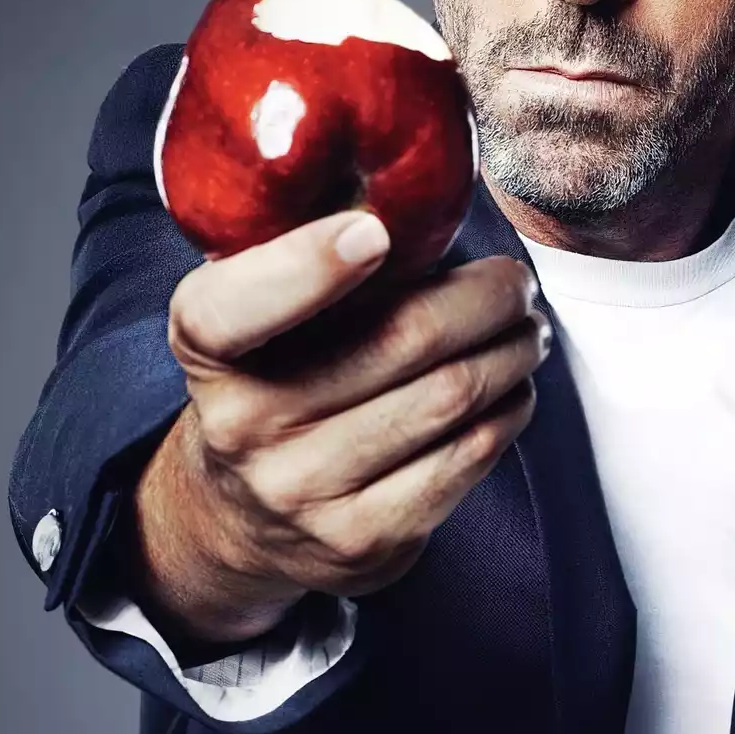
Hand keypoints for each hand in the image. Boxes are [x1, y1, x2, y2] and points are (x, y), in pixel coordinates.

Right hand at [126, 210, 546, 644]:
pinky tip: (512, 389)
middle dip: (486, 300)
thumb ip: (314, 250)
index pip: (235, 308)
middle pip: (401, 341)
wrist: (241, 514)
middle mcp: (243, 425)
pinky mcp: (362, 544)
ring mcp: (302, 493)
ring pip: (449, 399)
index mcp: (206, 346)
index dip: (307, 266)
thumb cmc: (276, 376)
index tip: (376, 234)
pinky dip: (507, 414)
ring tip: (528, 331)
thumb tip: (422, 189)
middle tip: (518, 284)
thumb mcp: (258, 309)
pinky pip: (465, 462)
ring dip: (511, 354)